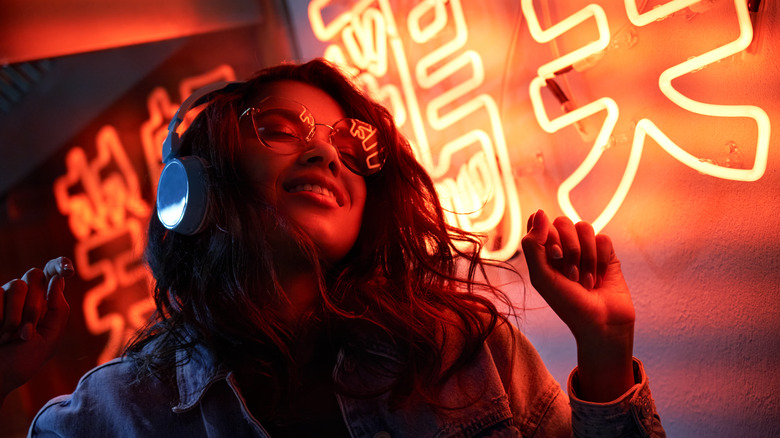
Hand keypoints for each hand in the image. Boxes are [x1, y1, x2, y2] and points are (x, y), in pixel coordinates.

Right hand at [0, 257, 72, 404]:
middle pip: (36, 274)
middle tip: (27, 333)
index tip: (67, 271)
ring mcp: (3, 297)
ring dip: (17, 315)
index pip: (53, 272)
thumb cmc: (22, 362)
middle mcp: (24, 296)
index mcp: (45, 303)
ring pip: (17, 284)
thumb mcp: (49, 340)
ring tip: (10, 337)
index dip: (60, 264)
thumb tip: (58, 280)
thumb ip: (59, 311)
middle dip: (35, 305)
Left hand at [522, 210, 634, 400]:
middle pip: (563, 222)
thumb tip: (540, 212)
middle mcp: (563, 247)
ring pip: (584, 227)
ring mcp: (586, 249)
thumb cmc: (567, 305)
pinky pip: (603, 238)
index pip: (539, 221)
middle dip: (568, 249)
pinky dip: (600, 260)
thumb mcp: (541, 277)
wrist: (601, 324)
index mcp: (543, 252)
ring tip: (585, 281)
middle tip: (571, 275)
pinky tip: (600, 278)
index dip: (547, 234)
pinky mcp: (607, 254)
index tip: (553, 256)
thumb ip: (533, 245)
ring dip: (585, 257)